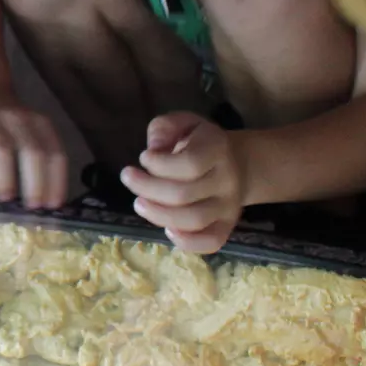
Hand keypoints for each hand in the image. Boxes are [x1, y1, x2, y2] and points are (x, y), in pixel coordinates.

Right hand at [0, 90, 69, 208]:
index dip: (56, 180)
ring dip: (5, 177)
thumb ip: (39, 156)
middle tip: (31, 206)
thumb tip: (43, 199)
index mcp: (40, 123)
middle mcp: (18, 119)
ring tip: (5, 198)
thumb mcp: (32, 130)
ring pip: (1, 148)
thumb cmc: (12, 121)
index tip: (52, 205)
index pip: (54, 153)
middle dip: (34, 181)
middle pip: (31, 151)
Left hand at [121, 112, 245, 254]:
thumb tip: (154, 149)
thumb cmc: (199, 143)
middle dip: (147, 188)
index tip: (143, 157)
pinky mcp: (227, 226)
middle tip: (128, 178)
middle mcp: (228, 180)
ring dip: (158, 215)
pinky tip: (167, 230)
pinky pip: (211, 242)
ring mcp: (230, 206)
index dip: (159, 164)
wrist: (236, 163)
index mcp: (217, 148)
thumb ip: (164, 128)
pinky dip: (187, 243)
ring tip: (139, 202)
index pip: (190, 164)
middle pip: (183, 194)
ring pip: (193, 219)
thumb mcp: (182, 123)